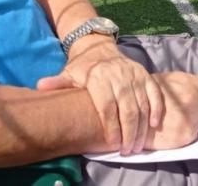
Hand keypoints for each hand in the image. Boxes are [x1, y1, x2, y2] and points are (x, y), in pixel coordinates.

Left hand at [37, 40, 163, 154]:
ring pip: (142, 105)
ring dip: (142, 127)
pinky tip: (155, 125)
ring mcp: (133, 74)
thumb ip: (58, 83)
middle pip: (127, 109)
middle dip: (129, 133)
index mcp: (98, 77)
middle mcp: (118, 75)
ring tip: (138, 145)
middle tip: (128, 151)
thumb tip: (40, 86)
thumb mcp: (69, 73)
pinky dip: (157, 109)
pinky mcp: (144, 74)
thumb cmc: (83, 67)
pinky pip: (155, 93)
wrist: (99, 46)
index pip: (107, 106)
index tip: (113, 144)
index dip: (111, 126)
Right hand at [144, 72, 197, 149]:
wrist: (132, 115)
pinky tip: (177, 129)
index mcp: (186, 81)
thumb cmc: (146, 96)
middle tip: (191, 113)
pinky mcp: (186, 132)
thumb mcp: (166, 80)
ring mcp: (190, 115)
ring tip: (182, 122)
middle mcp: (190, 96)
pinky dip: (190, 134)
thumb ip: (185, 84)